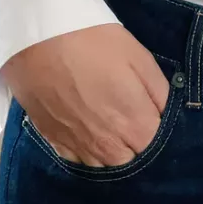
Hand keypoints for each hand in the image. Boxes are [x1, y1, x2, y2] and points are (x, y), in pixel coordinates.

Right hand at [1, 24, 169, 166]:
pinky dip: (88, 150)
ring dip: (113, 149)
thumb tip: (165, 110)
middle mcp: (107, 144)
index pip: (156, 143)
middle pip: (131, 158)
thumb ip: (158, 89)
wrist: (37, 40)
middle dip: (137, 141)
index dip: (157, 126)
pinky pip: (78, 160)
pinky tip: (88, 129)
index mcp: (132, 121)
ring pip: (105, 164)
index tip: (153, 110)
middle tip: (133, 113)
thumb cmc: (94, 41)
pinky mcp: (54, 141)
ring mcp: (78, 146)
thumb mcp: (138, 55)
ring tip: (111, 121)